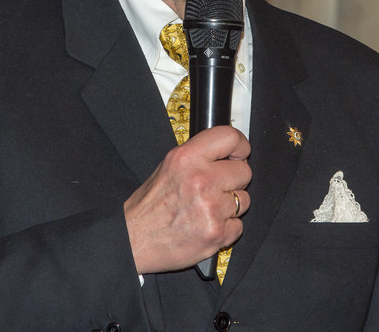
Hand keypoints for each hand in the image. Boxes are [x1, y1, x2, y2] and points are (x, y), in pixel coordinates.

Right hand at [123, 125, 250, 274]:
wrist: (134, 240)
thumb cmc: (150, 205)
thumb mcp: (168, 166)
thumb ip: (199, 156)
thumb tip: (228, 153)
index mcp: (187, 157)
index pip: (230, 138)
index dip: (240, 146)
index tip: (240, 154)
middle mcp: (201, 179)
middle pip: (244, 172)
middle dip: (233, 181)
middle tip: (216, 189)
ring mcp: (211, 208)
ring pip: (244, 200)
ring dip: (230, 207)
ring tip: (207, 210)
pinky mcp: (216, 233)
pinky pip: (238, 226)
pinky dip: (226, 229)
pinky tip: (206, 226)